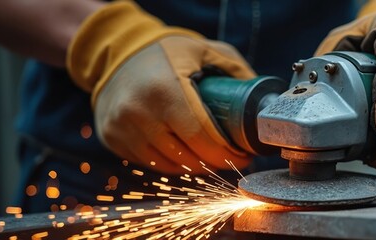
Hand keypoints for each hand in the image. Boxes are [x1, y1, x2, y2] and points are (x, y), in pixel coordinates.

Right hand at [67, 2, 254, 173]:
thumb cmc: (167, 52)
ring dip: (195, 167)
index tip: (243, 155)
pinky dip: (172, 164)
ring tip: (212, 158)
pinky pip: (149, 163)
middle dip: (215, 163)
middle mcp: (139, 112)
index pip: (202, 138)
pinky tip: (187, 156)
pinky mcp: (112, 137)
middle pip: (187, 156)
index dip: (226, 153)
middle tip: (233, 159)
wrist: (116, 53)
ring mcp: (122, 127)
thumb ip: (235, 70)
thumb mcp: (204, 50)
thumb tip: (263, 98)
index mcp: (165, 90)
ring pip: (169, 165)